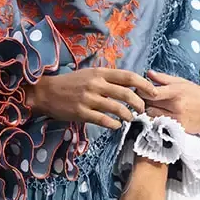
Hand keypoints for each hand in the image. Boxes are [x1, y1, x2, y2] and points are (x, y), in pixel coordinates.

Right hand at [27, 69, 155, 128]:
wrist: (46, 92)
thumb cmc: (70, 83)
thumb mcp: (89, 74)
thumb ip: (108, 78)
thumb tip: (130, 84)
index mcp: (100, 73)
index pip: (128, 76)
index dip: (144, 85)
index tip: (153, 92)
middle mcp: (96, 84)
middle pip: (126, 93)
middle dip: (139, 103)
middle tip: (142, 109)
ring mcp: (89, 99)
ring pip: (117, 108)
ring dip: (128, 115)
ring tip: (130, 118)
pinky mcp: (82, 112)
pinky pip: (104, 120)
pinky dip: (114, 124)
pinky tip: (117, 126)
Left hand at [146, 71, 199, 132]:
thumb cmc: (198, 95)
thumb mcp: (183, 83)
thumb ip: (164, 79)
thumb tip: (148, 73)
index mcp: (176, 92)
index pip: (150, 93)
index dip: (141, 91)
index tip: (140, 90)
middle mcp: (176, 106)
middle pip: (148, 105)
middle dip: (143, 101)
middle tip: (143, 99)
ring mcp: (176, 119)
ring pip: (151, 116)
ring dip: (147, 112)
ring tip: (151, 107)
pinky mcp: (177, 129)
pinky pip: (158, 124)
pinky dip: (154, 120)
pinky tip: (157, 116)